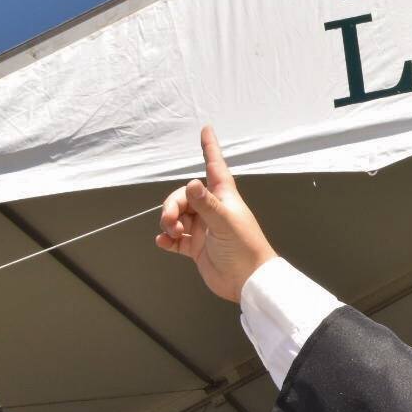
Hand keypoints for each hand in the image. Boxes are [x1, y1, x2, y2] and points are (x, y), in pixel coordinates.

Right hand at [154, 126, 276, 301]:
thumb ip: (206, 204)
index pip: (215, 167)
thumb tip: (191, 183)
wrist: (247, 281)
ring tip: (172, 233)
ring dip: (168, 223)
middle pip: (183, 197)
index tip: (206, 129)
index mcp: (224, 198)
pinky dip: (167, 239)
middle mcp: (213, 210)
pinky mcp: (196, 247)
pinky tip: (164, 243)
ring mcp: (204, 229)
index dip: (210, 148)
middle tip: (171, 222)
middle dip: (172, 206)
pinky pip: (175, 238)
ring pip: (177, 216)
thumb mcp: (225, 223)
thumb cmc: (245, 249)